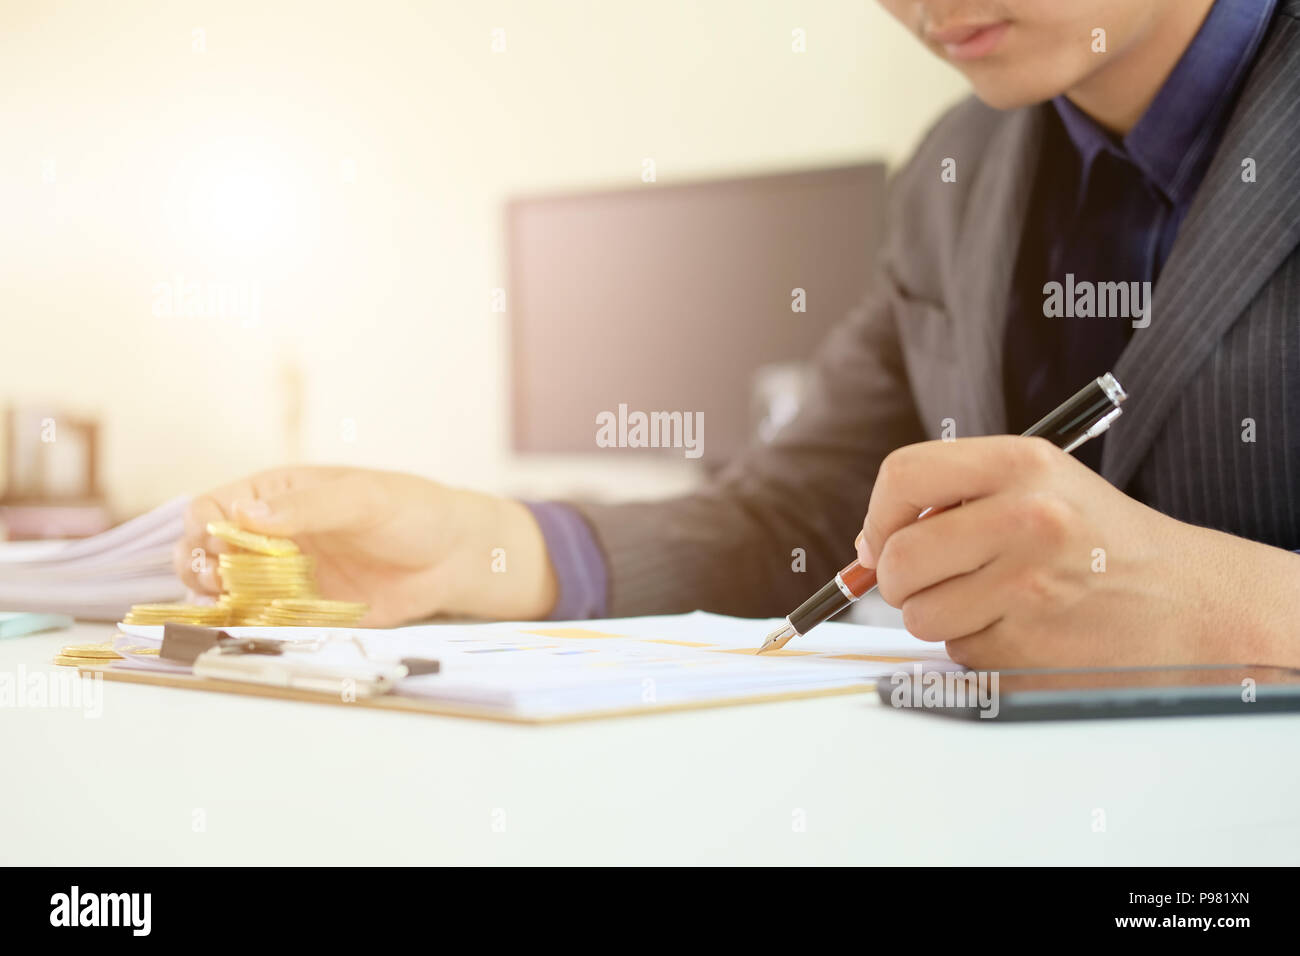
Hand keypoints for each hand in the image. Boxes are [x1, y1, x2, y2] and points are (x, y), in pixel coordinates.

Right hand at [174, 467, 556, 626]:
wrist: (454, 558)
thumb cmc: (413, 512)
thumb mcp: (363, 499)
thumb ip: (308, 507)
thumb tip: (244, 515)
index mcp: (277, 493)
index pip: (214, 507)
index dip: (204, 529)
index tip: (215, 550)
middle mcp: (272, 533)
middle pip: (207, 551)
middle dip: (198, 568)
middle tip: (214, 585)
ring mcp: (284, 573)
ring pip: (225, 589)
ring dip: (214, 600)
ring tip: (225, 608)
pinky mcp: (303, 609)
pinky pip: (259, 618)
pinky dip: (243, 626)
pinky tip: (245, 629)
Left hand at [856, 436, 1299, 668]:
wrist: (1190, 602)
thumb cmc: (1097, 540)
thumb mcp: (1039, 484)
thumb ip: (953, 498)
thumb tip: (867, 550)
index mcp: (1022, 462)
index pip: (902, 475)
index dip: (879, 514)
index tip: (882, 539)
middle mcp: (1026, 517)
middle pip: (898, 557)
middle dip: (900, 579)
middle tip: (935, 580)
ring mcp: (1029, 586)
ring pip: (920, 614)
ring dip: (941, 618)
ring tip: (997, 601)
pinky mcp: (1031, 647)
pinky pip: (959, 653)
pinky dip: (978, 647)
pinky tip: (1024, 629)